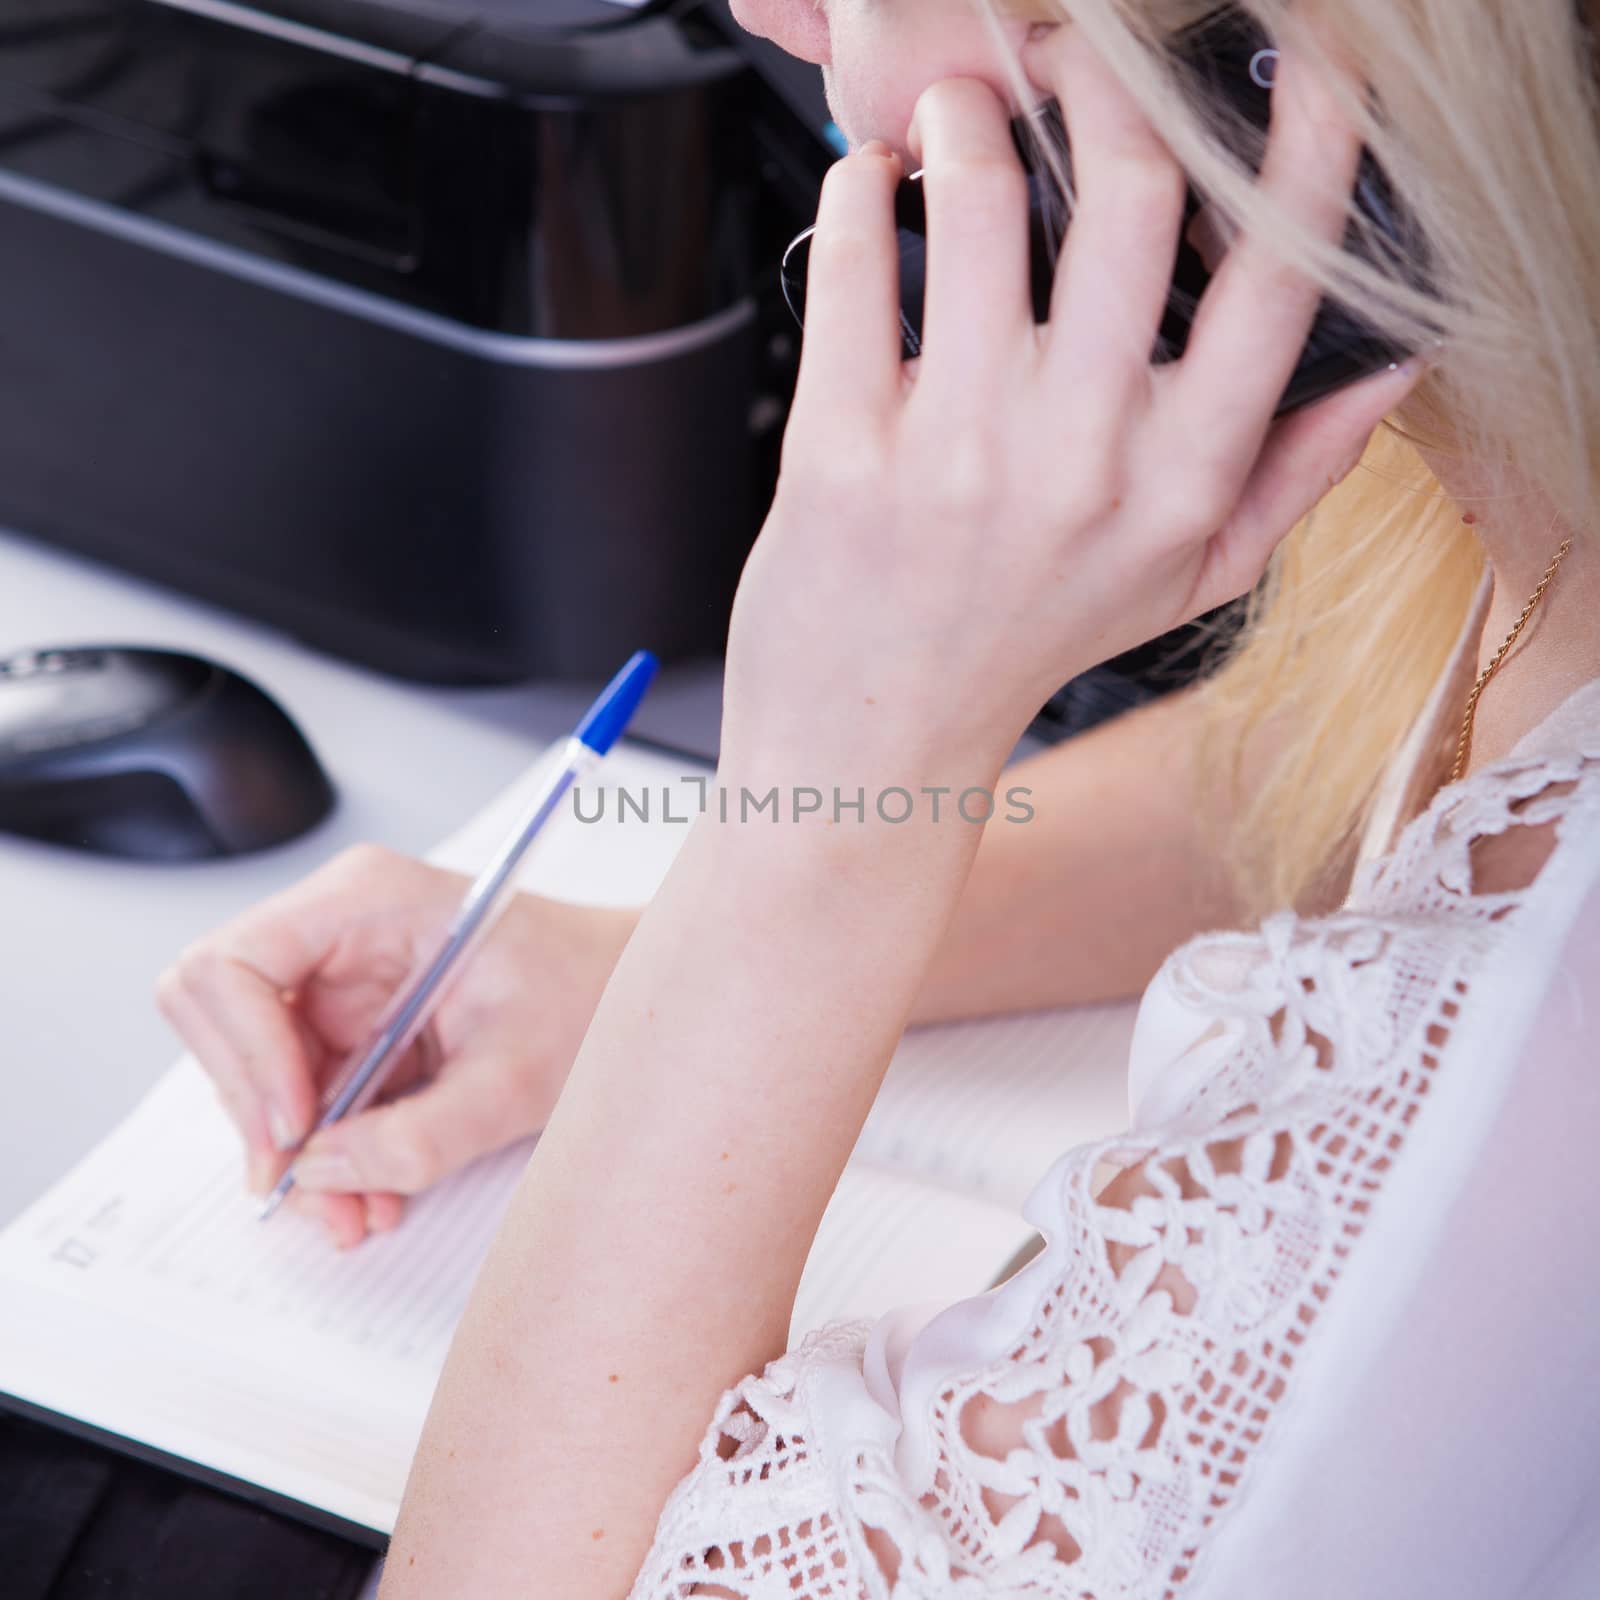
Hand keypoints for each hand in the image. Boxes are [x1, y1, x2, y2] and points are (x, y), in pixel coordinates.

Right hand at [156, 845, 636, 1245]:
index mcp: (368, 900)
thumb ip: (419, 1136)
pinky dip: (328, 1152)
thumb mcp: (515, 1079)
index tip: (296, 1127)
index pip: (235, 964)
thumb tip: (319, 1175)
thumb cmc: (590, 996)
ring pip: (258, 1071)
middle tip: (310, 1189)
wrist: (631, 995)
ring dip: (296, 1152)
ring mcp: (340, 979)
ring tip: (354, 1212)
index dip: (244, 1052)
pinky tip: (372, 1193)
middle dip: (258, 1113)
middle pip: (222, 1017)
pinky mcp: (353, 1026)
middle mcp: (337, 930)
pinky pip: (304, 1095)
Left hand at [720, 22, 1422, 781]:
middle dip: (1106, 81)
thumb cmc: (1020, 645)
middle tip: (1070, 60)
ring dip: (969, 114)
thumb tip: (1392, 370)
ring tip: (957, 110)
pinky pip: (852, 268)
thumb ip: (1291, 475)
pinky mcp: (842, 452)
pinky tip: (868, 182)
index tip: (1298, 73)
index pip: (1279, 283)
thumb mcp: (1184, 583)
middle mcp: (1080, 462)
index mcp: (1179, 485)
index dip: (1307, 151)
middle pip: (1136, 195)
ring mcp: (956, 456)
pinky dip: (855, 190)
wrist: (876, 735)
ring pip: (985, 202)